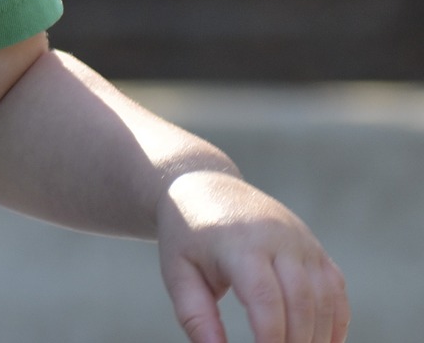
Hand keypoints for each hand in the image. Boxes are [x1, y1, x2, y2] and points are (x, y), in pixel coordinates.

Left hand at [156, 169, 347, 342]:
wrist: (205, 186)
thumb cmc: (187, 236)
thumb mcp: (178, 272)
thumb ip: (195, 316)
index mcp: (239, 243)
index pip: (265, 298)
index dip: (270, 337)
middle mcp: (277, 237)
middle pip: (301, 301)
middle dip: (296, 341)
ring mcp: (301, 240)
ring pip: (325, 296)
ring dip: (318, 335)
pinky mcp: (313, 246)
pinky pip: (335, 287)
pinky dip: (335, 320)